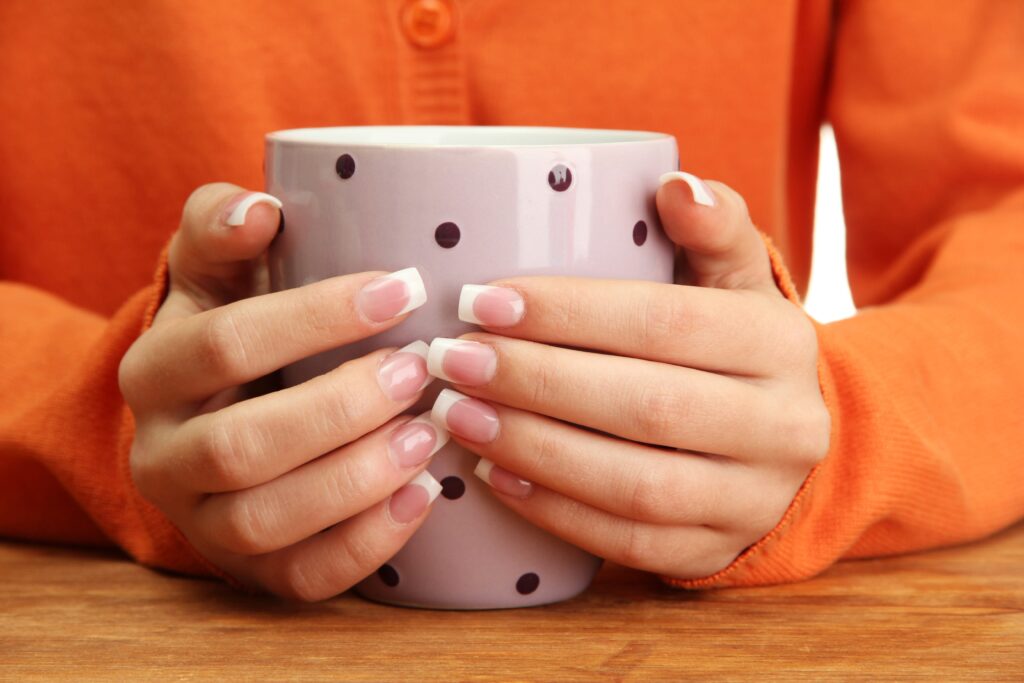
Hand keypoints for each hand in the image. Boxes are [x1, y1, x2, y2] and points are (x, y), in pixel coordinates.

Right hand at [119, 183, 444, 599]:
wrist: (218, 420)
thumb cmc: (239, 330)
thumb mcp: (216, 271)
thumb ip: (222, 225)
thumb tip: (260, 208)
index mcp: (156, 370)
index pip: (226, 343)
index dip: (315, 317)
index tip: (402, 289)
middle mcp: (163, 455)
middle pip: (243, 445)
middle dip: (342, 407)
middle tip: (420, 369)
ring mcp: (202, 522)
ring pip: (265, 520)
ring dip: (356, 478)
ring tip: (429, 434)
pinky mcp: (250, 571)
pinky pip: (300, 578)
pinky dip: (365, 543)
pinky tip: (422, 496)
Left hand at [425, 174, 829, 579]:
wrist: (783, 442)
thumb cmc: (732, 346)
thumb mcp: (736, 278)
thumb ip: (711, 227)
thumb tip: (672, 184)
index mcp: (780, 343)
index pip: (667, 323)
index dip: (569, 314)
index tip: (482, 301)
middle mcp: (783, 427)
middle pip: (646, 407)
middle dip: (536, 382)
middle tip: (452, 361)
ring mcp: (751, 500)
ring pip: (635, 486)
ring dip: (534, 450)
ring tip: (459, 416)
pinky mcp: (716, 552)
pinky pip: (630, 544)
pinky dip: (555, 511)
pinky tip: (495, 476)